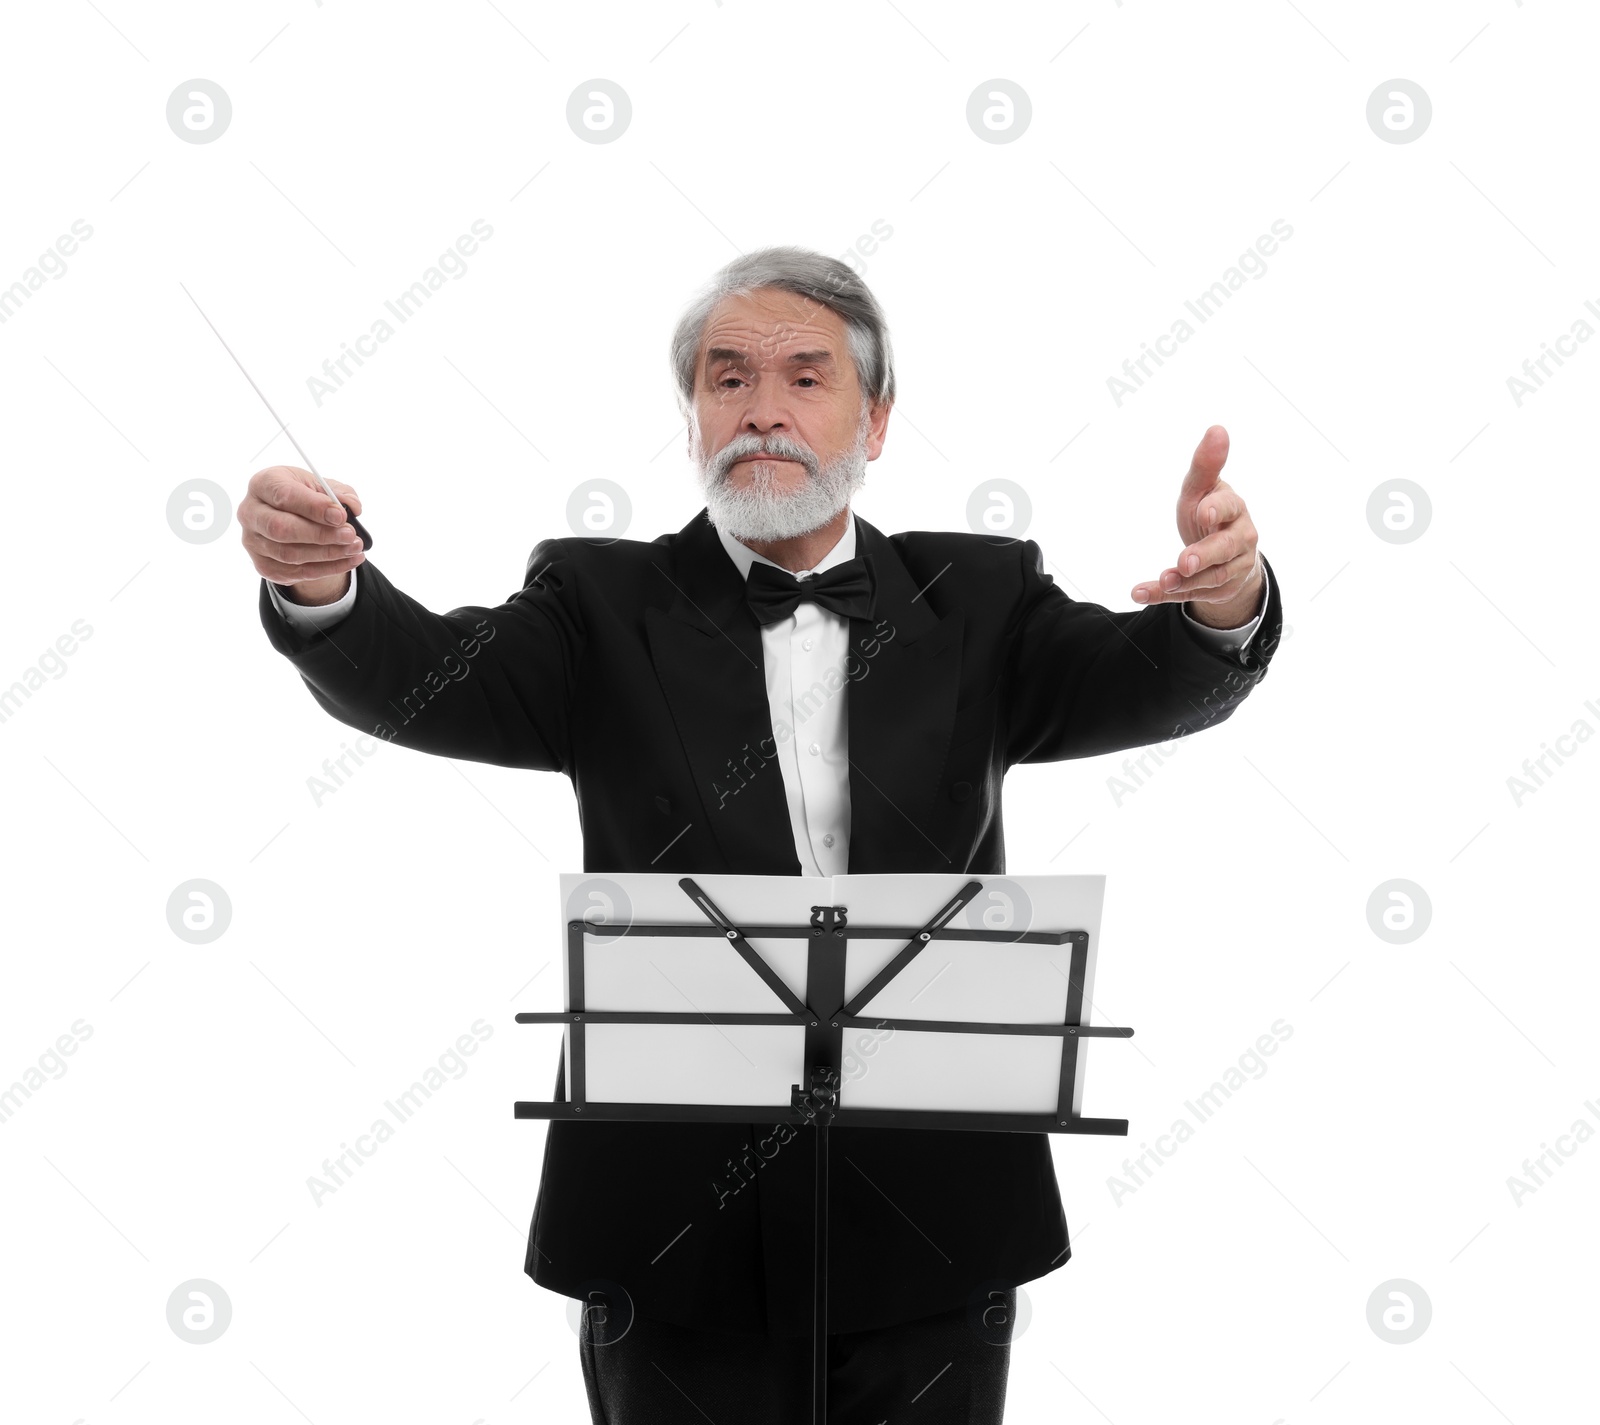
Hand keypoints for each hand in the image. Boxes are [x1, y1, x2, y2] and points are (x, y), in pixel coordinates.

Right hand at [240, 466, 365, 604]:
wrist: (294, 518)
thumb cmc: (306, 497)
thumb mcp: (322, 486)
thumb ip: (339, 492)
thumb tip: (352, 507)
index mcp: (263, 484)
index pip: (284, 496)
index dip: (314, 507)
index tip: (341, 516)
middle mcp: (251, 512)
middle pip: (280, 529)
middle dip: (320, 534)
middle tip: (351, 535)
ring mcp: (253, 541)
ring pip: (289, 554)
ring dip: (328, 554)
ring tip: (354, 548)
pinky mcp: (263, 565)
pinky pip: (296, 572)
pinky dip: (328, 569)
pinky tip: (349, 560)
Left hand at [1130, 425, 1262, 628]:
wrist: (1229, 553)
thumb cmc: (1211, 511)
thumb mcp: (1203, 488)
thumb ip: (1206, 465)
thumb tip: (1217, 429)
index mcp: (1234, 509)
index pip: (1230, 506)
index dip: (1218, 509)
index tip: (1204, 512)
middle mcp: (1239, 539)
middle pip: (1226, 547)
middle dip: (1205, 554)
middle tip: (1185, 561)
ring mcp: (1232, 567)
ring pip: (1211, 577)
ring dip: (1185, 582)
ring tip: (1163, 580)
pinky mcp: (1218, 589)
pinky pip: (1190, 595)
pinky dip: (1163, 595)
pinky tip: (1139, 593)